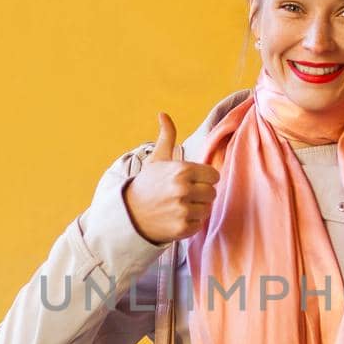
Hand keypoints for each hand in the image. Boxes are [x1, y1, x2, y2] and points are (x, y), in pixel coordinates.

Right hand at [123, 113, 219, 243]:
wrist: (129, 213)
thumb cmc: (147, 184)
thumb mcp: (157, 159)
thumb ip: (167, 137)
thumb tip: (163, 114)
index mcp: (182, 170)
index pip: (214, 176)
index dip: (204, 179)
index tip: (191, 182)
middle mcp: (183, 189)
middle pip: (212, 193)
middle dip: (201, 195)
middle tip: (184, 195)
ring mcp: (183, 210)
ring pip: (207, 209)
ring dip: (196, 209)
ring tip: (179, 206)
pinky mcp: (182, 228)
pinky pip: (199, 225)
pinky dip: (190, 224)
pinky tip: (176, 218)